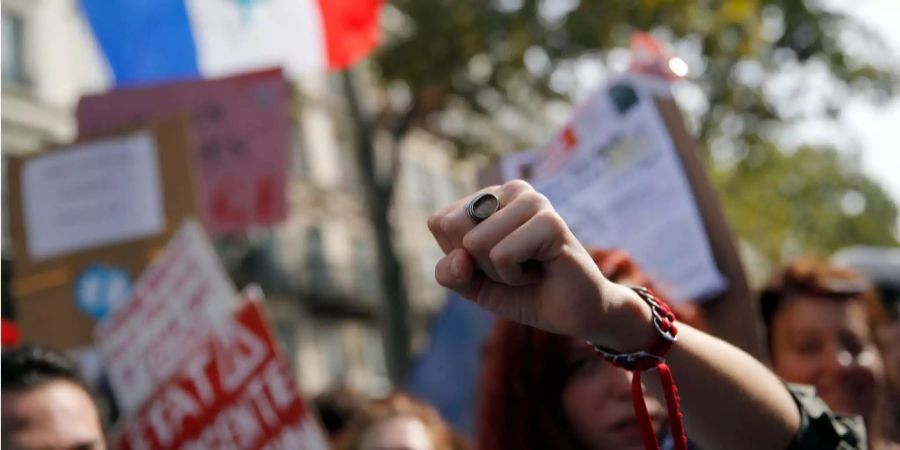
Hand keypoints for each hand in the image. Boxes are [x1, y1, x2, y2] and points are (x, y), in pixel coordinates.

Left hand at [428, 180, 651, 349]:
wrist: (572, 314)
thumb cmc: (524, 291)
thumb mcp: (474, 286)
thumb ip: (450, 273)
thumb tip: (460, 257)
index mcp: (487, 197)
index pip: (439, 221)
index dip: (459, 256)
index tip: (493, 262)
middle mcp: (509, 190)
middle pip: (454, 228)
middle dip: (478, 263)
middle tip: (513, 266)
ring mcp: (532, 201)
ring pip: (476, 243)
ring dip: (500, 272)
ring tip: (529, 268)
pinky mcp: (549, 221)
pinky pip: (502, 255)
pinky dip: (516, 277)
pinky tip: (541, 271)